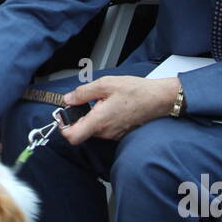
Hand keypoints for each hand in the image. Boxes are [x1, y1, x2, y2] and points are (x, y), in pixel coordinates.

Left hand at [58, 76, 180, 144]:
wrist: (159, 99)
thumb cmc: (136, 91)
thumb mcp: (105, 84)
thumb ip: (83, 93)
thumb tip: (68, 99)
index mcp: (99, 121)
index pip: (72, 136)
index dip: (63, 127)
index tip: (63, 116)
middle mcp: (105, 132)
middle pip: (81, 132)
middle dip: (78, 118)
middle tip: (82, 102)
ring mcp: (112, 135)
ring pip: (92, 130)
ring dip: (91, 117)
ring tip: (100, 101)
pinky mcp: (119, 133)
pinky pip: (104, 129)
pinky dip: (102, 119)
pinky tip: (109, 106)